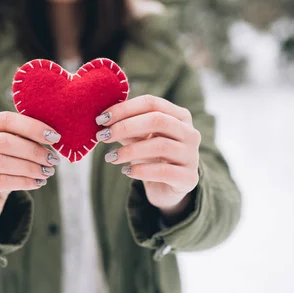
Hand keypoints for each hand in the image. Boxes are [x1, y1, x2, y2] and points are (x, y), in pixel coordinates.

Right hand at [0, 112, 60, 228]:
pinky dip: (24, 181)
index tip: (54, 137)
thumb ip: (20, 137)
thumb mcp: (5, 149)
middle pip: (2, 141)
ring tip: (48, 172)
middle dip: (33, 150)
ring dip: (31, 167)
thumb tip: (51, 135)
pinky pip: (2, 182)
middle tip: (53, 159)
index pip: (4, 120)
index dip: (31, 126)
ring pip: (2, 162)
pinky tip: (38, 183)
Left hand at [94, 95, 200, 216]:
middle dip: (125, 126)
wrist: (167, 189)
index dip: (124, 109)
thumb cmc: (152, 157)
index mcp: (179, 116)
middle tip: (103, 136)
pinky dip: (140, 170)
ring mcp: (192, 156)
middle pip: (157, 120)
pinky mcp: (189, 178)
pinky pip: (163, 171)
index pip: (152, 103)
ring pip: (160, 145)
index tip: (101, 119)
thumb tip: (104, 118)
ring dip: (129, 150)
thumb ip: (127, 126)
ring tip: (110, 157)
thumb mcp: (139, 138)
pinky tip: (125, 171)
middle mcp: (190, 133)